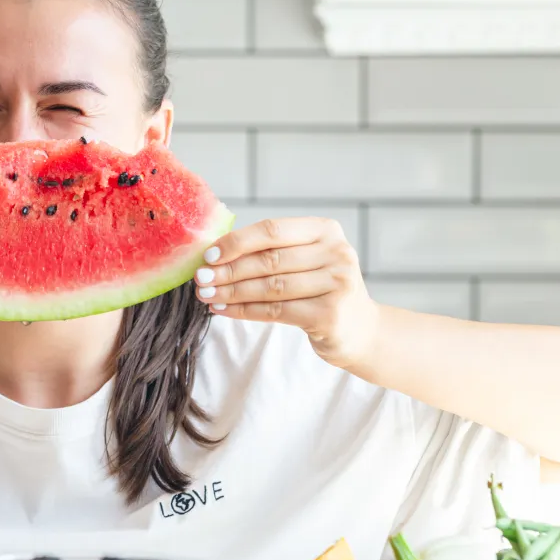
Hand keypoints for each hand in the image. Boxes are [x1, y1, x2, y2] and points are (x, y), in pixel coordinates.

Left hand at [193, 217, 380, 367]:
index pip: (272, 230)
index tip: (208, 255)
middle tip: (200, 279)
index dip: (237, 242)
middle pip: (269, 260)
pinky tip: (222, 310)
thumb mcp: (303, 261)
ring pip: (270, 287)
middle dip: (228, 270)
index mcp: (326, 230)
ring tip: (206, 295)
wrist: (359, 329)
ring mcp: (337, 283)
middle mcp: (337, 252)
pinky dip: (244, 311)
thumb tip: (213, 255)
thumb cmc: (319, 289)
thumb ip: (269, 252)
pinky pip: (275, 311)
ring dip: (231, 292)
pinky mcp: (330, 314)